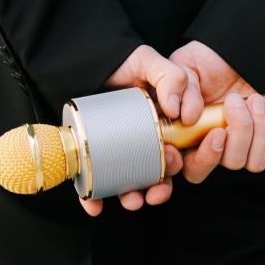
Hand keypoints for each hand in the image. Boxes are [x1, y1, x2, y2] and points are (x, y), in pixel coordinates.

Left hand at [79, 45, 190, 215]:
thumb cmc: (120, 61)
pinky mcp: (93, 154)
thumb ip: (171, 76)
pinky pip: (94, 182)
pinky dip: (93, 197)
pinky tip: (93, 204)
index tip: (173, 161)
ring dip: (132, 197)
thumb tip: (177, 109)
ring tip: (131, 199)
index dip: (179, 165)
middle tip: (154, 188)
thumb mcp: (148, 61)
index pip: (177, 152)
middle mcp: (142, 141)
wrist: (85, 61)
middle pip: (156, 173)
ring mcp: (116, 150)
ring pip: (129, 182)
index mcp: (161, 126)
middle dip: (159, 188)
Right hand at [168, 40, 264, 182]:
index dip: (207, 159)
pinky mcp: (264, 144)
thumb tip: (188, 116)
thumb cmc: (201, 63)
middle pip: (231, 162)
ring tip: (254, 101)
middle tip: (235, 100)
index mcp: (188, 139)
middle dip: (240, 131)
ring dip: (259, 131)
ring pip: (255, 162)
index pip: (194, 169)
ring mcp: (241, 148)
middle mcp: (214, 149)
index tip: (218, 132)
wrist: (229, 54)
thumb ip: (176, 89)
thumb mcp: (182, 69)